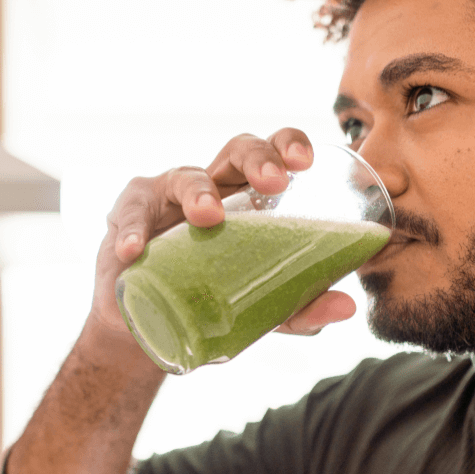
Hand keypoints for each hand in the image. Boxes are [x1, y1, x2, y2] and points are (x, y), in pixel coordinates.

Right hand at [88, 128, 355, 341]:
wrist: (149, 326)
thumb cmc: (209, 299)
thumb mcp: (257, 308)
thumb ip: (298, 307)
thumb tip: (346, 306)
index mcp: (248, 201)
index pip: (274, 157)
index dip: (289, 147)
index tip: (307, 162)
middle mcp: (213, 188)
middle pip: (236, 151)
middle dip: (258, 158)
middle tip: (275, 183)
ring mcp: (168, 198)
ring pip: (185, 176)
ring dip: (198, 192)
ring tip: (208, 218)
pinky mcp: (128, 217)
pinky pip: (128, 215)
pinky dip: (129, 231)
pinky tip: (132, 251)